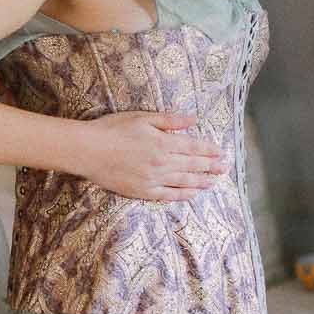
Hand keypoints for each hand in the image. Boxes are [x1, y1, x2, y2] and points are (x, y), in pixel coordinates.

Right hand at [80, 110, 227, 201]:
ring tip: (214, 181)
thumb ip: (170, 120)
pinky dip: (183, 195)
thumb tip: (193, 119)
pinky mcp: (143, 191)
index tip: (221, 152)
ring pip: (184, 181)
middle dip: (211, 166)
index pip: (193, 147)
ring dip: (201, 181)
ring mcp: (153, 179)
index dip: (209, 150)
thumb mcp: (142, 118)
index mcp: (163, 142)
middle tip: (225, 168)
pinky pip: (168, 195)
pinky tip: (192, 194)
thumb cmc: (112, 129)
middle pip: (193, 165)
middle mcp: (162, 162)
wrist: (88, 151)